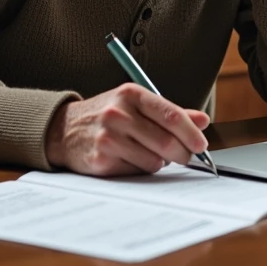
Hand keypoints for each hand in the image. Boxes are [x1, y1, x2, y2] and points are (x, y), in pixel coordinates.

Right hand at [45, 84, 210, 175]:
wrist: (63, 130)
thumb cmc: (107, 116)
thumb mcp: (135, 104)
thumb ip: (170, 112)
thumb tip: (203, 121)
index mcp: (130, 94)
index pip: (170, 114)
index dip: (191, 132)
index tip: (201, 144)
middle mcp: (118, 114)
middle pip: (165, 141)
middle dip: (182, 153)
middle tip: (186, 156)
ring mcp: (108, 137)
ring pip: (153, 161)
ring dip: (160, 162)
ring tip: (149, 153)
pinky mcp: (101, 160)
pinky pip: (136, 171)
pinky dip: (140, 169)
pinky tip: (130, 159)